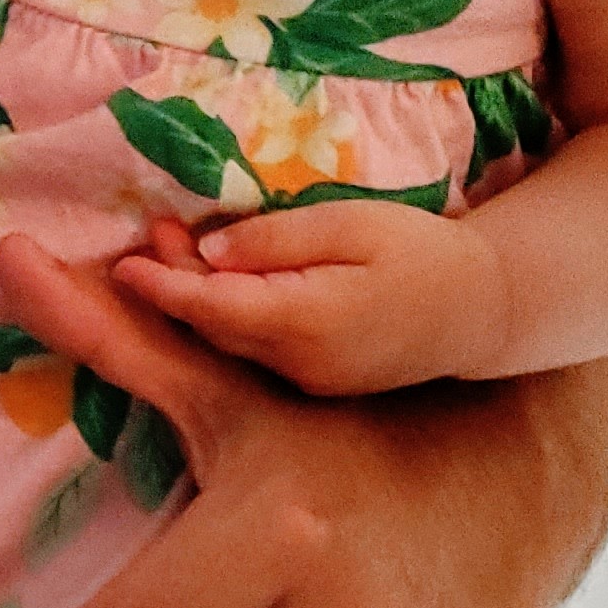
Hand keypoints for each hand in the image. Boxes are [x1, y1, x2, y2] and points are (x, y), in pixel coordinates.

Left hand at [117, 202, 512, 395]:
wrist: (484, 310)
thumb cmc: (422, 253)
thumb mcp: (352, 225)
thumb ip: (277, 240)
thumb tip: (208, 251)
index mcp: (308, 321)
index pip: (215, 306)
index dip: (163, 287)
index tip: (123, 266)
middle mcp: (299, 363)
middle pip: (213, 327)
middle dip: (171, 288)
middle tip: (144, 238)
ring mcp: (308, 380)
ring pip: (231, 341)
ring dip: (196, 301)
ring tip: (166, 248)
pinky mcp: (316, 382)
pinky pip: (256, 350)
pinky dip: (229, 317)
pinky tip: (219, 282)